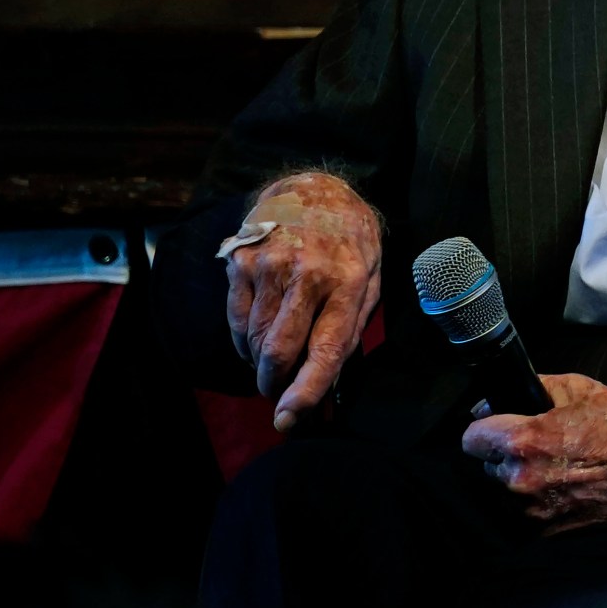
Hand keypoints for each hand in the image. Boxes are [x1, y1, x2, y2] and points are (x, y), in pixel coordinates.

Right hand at [224, 172, 381, 430]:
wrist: (314, 188)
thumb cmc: (349, 243)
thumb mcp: (370, 279)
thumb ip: (350, 328)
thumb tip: (328, 382)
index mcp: (350, 282)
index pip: (326, 349)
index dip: (305, 391)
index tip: (288, 419)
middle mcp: (308, 274)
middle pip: (279, 351)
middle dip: (273, 383)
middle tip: (277, 392)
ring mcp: (270, 266)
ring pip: (254, 339)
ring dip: (259, 362)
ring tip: (272, 357)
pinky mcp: (241, 260)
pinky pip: (236, 320)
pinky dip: (244, 340)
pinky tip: (257, 337)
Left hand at [460, 374, 606, 532]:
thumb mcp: (576, 387)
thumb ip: (529, 390)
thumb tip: (494, 402)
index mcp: (524, 442)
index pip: (470, 439)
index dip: (486, 429)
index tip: (497, 428)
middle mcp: (524, 480)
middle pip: (488, 466)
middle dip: (507, 454)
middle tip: (541, 444)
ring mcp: (537, 509)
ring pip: (507, 491)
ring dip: (523, 479)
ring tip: (558, 465)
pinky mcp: (552, 529)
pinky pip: (528, 512)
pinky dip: (541, 500)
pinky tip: (566, 483)